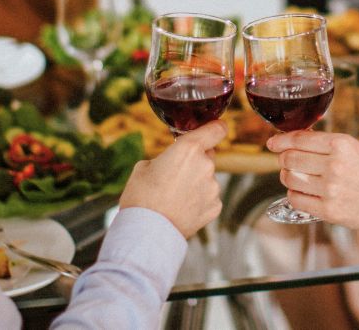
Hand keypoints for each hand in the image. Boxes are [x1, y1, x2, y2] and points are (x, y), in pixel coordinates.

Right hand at [120, 121, 225, 238]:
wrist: (147, 231)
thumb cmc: (141, 197)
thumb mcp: (145, 166)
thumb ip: (166, 158)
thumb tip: (172, 161)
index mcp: (189, 149)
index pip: (217, 129)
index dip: (216, 127)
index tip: (213, 129)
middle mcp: (206, 165)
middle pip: (207, 156)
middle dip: (195, 161)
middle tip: (175, 174)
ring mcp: (213, 187)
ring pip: (207, 178)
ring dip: (196, 182)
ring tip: (175, 196)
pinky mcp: (215, 206)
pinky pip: (209, 197)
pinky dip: (199, 200)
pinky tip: (182, 207)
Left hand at [267, 131, 358, 236]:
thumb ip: (331, 145)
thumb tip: (301, 141)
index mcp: (343, 144)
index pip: (300, 139)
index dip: (281, 140)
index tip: (272, 143)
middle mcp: (334, 165)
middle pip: (290, 159)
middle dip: (283, 158)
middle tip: (285, 160)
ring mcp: (330, 189)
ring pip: (289, 179)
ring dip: (286, 176)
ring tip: (294, 176)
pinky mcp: (328, 211)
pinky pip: (296, 200)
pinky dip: (294, 195)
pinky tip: (302, 192)